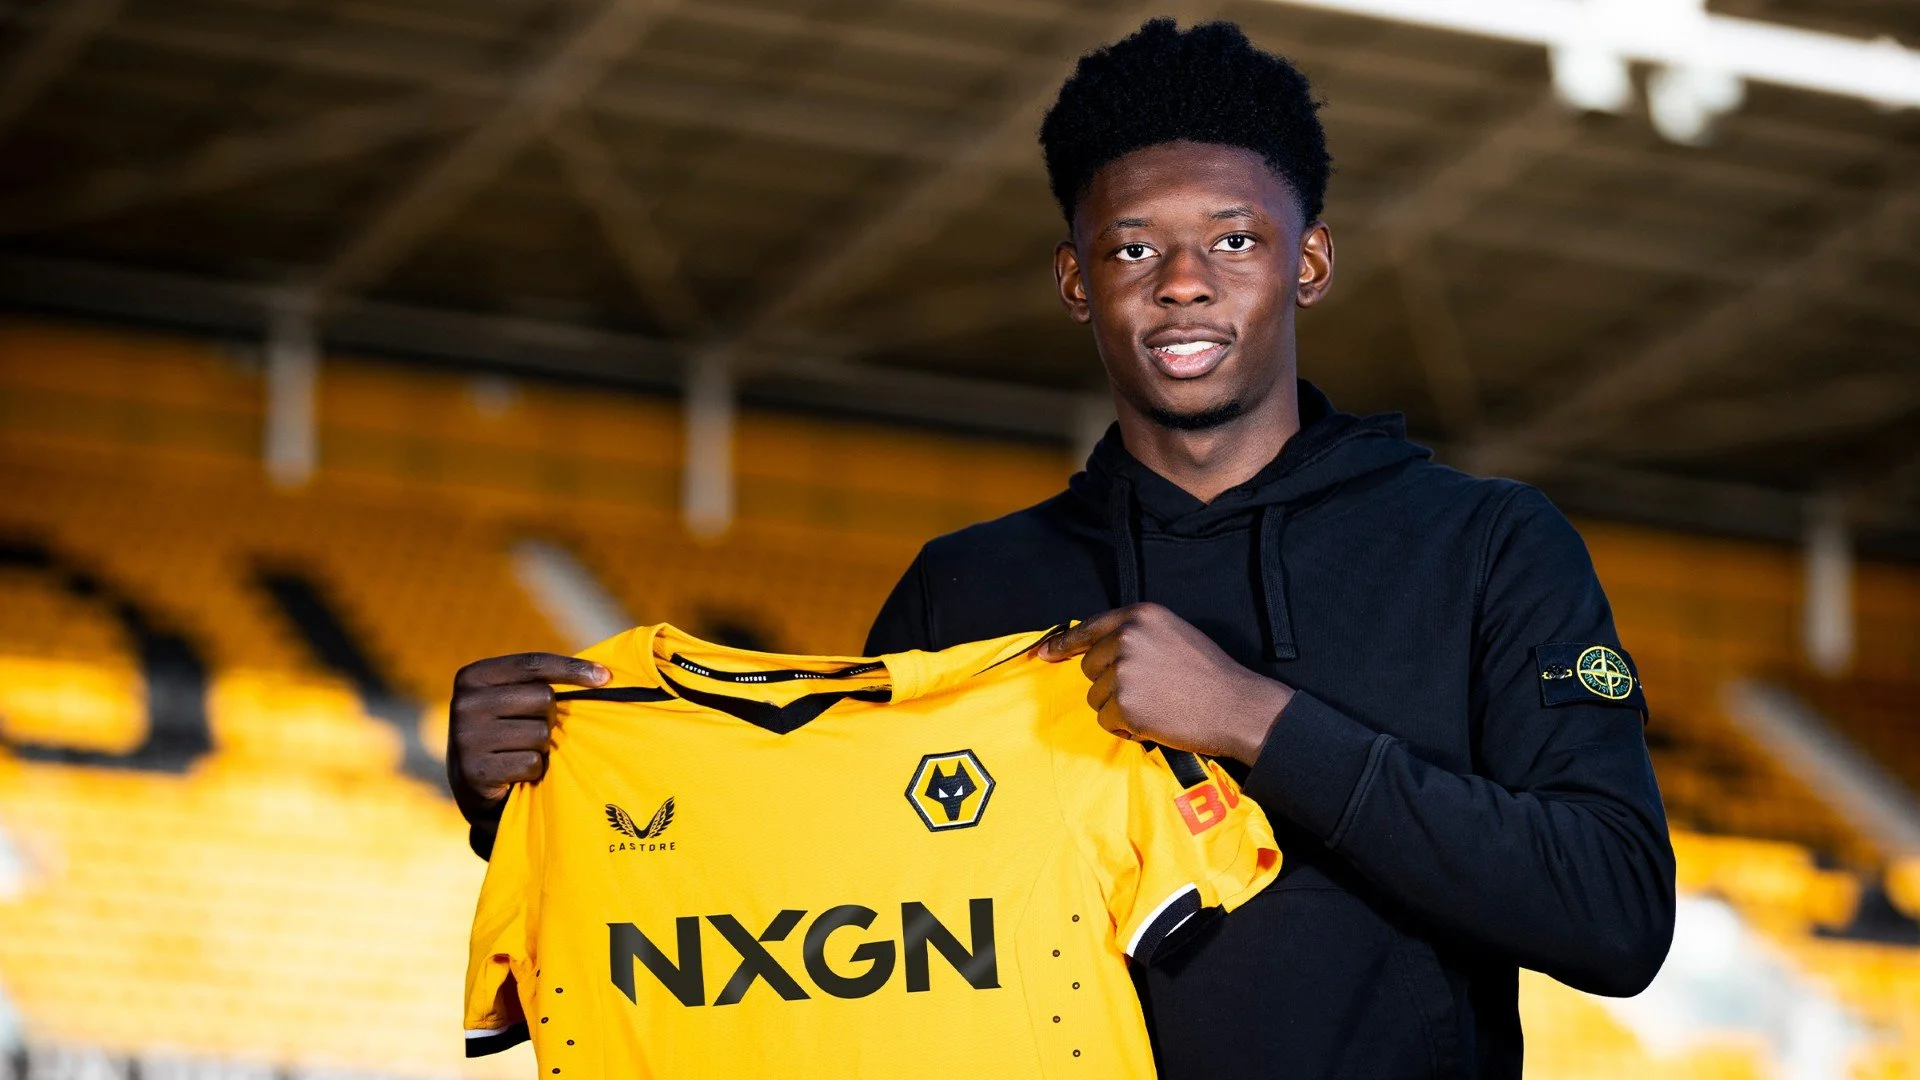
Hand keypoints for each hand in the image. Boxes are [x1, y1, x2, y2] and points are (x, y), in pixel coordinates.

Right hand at [448, 652, 608, 820]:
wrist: (471, 786)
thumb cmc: (505, 733)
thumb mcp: (511, 699)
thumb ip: (540, 682)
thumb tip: (603, 675)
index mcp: (473, 676)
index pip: (533, 664)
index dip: (572, 668)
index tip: (605, 677)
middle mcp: (465, 703)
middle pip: (543, 698)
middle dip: (551, 716)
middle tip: (534, 730)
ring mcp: (467, 738)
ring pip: (541, 733)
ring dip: (542, 746)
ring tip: (520, 752)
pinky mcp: (476, 770)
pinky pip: (532, 763)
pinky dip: (534, 769)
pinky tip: (515, 772)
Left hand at [1037, 604, 1293, 765]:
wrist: (1236, 707)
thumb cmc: (1209, 673)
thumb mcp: (1173, 634)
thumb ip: (1136, 635)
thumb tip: (1096, 647)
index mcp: (1140, 616)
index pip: (1089, 628)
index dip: (1063, 642)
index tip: (1045, 653)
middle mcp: (1127, 639)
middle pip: (1089, 666)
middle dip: (1109, 682)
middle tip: (1147, 691)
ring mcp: (1124, 672)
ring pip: (1096, 696)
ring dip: (1118, 707)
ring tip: (1156, 706)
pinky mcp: (1125, 705)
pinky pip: (1107, 720)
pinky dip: (1125, 727)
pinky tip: (1155, 722)